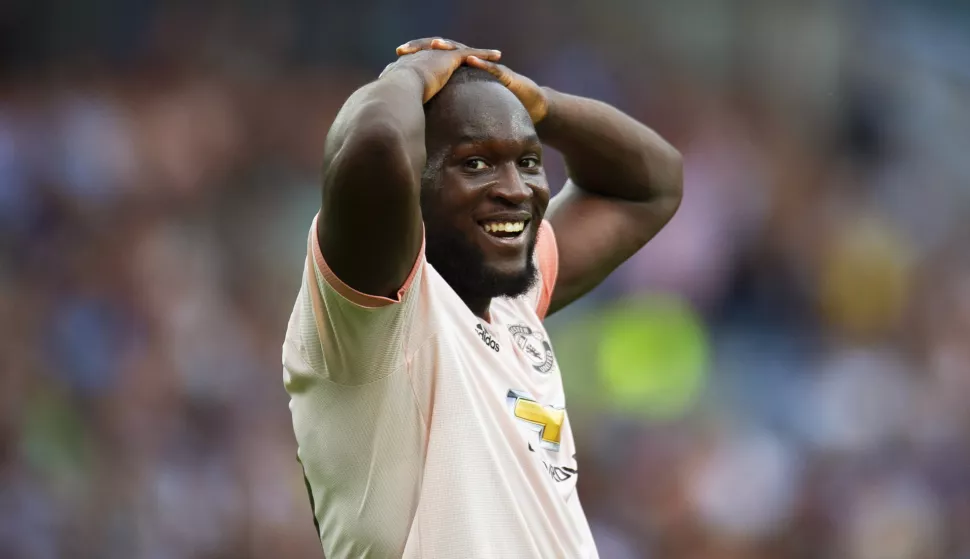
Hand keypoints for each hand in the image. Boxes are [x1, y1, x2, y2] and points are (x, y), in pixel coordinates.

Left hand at [396, 37, 548, 122]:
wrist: (531, 107)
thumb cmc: (496, 108)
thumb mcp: (466, 108)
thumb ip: (448, 109)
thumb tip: (422, 123)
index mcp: (459, 71)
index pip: (434, 60)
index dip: (416, 56)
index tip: (396, 56)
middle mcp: (471, 63)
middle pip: (445, 50)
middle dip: (426, 46)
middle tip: (407, 48)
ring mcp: (487, 66)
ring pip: (466, 53)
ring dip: (451, 49)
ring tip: (437, 46)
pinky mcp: (504, 73)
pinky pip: (491, 67)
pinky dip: (481, 62)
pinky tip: (470, 61)